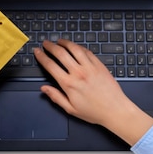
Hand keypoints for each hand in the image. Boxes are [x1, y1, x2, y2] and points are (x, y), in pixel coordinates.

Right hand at [33, 39, 152, 145]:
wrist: (115, 110)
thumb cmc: (94, 112)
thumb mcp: (71, 109)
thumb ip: (56, 97)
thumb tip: (44, 89)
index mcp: (69, 84)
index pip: (50, 65)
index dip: (42, 57)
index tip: (37, 52)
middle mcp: (78, 73)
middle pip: (61, 53)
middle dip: (50, 46)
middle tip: (46, 43)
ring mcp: (90, 67)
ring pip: (74, 49)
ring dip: (65, 43)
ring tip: (59, 41)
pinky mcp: (99, 65)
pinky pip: (87, 52)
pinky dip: (79, 47)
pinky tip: (75, 47)